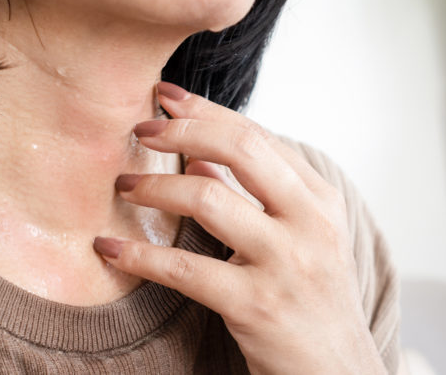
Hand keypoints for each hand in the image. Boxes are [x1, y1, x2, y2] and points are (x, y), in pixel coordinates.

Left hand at [92, 81, 386, 374]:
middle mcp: (309, 222)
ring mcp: (285, 262)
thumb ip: (256, 194)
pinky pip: (183, 268)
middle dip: (181, 130)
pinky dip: (138, 253)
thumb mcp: (299, 238)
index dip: (205, 110)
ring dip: (154, 185)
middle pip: (239, 148)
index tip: (165, 98)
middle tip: (141, 130)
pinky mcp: (256, 305)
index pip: (256, 135)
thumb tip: (200, 159)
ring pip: (206, 197)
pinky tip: (109, 246)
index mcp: (319, 199)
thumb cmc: (312, 300)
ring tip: (123, 185)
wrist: (336, 371)